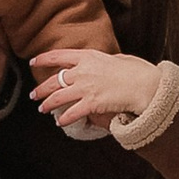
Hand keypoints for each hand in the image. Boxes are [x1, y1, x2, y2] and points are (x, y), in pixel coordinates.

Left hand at [29, 45, 168, 129]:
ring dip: (47, 104)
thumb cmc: (137, 71)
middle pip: (53, 80)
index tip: (33, 62)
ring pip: (57, 98)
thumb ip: (107, 60)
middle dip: (41, 88)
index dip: (43, 59)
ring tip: (42, 108)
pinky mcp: (90, 104)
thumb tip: (105, 62)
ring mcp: (85, 88)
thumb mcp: (119, 58)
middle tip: (34, 94)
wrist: (145, 85)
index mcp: (88, 57)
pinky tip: (60, 122)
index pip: (58, 56)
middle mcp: (82, 71)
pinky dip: (64, 119)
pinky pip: (71, 113)